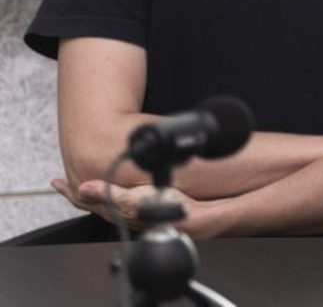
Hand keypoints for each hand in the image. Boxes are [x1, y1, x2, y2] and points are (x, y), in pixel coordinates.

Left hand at [51, 178, 196, 232]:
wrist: (190, 217)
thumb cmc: (165, 208)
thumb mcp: (135, 199)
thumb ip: (110, 194)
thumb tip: (83, 188)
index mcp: (112, 208)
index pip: (83, 199)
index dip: (67, 191)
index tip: (55, 182)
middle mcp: (118, 210)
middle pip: (90, 200)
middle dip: (76, 191)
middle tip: (63, 182)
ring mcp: (129, 209)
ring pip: (103, 199)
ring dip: (93, 190)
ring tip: (85, 184)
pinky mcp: (140, 207)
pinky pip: (117, 199)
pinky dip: (109, 191)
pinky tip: (115, 188)